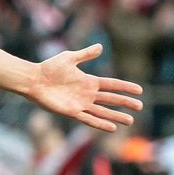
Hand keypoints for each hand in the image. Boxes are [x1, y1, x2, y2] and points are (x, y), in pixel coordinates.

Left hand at [27, 44, 143, 132]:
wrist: (34, 79)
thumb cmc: (49, 68)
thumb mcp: (69, 58)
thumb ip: (85, 54)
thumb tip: (101, 46)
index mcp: (88, 81)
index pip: (112, 84)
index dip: (125, 87)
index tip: (139, 90)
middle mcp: (87, 94)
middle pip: (111, 99)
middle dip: (125, 103)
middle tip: (140, 106)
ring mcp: (80, 104)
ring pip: (103, 112)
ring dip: (116, 116)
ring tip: (130, 121)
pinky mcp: (72, 112)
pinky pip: (89, 119)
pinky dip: (100, 123)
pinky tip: (112, 127)